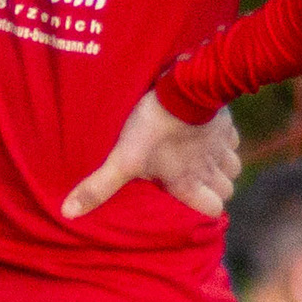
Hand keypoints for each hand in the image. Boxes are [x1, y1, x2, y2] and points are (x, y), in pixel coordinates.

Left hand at [61, 89, 242, 219]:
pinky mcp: (226, 123)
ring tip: (200, 160)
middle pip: (226, 189)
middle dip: (214, 189)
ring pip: (233, 166)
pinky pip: (232, 139)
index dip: (205, 209)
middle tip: (194, 181)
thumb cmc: (152, 129)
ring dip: (220, 166)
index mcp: (188, 182)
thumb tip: (68, 213)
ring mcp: (221, 145)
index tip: (191, 204)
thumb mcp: (122, 159)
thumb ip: (98, 186)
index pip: (213, 209)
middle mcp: (210, 168)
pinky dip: (223, 140)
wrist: (183, 89)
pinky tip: (206, 135)